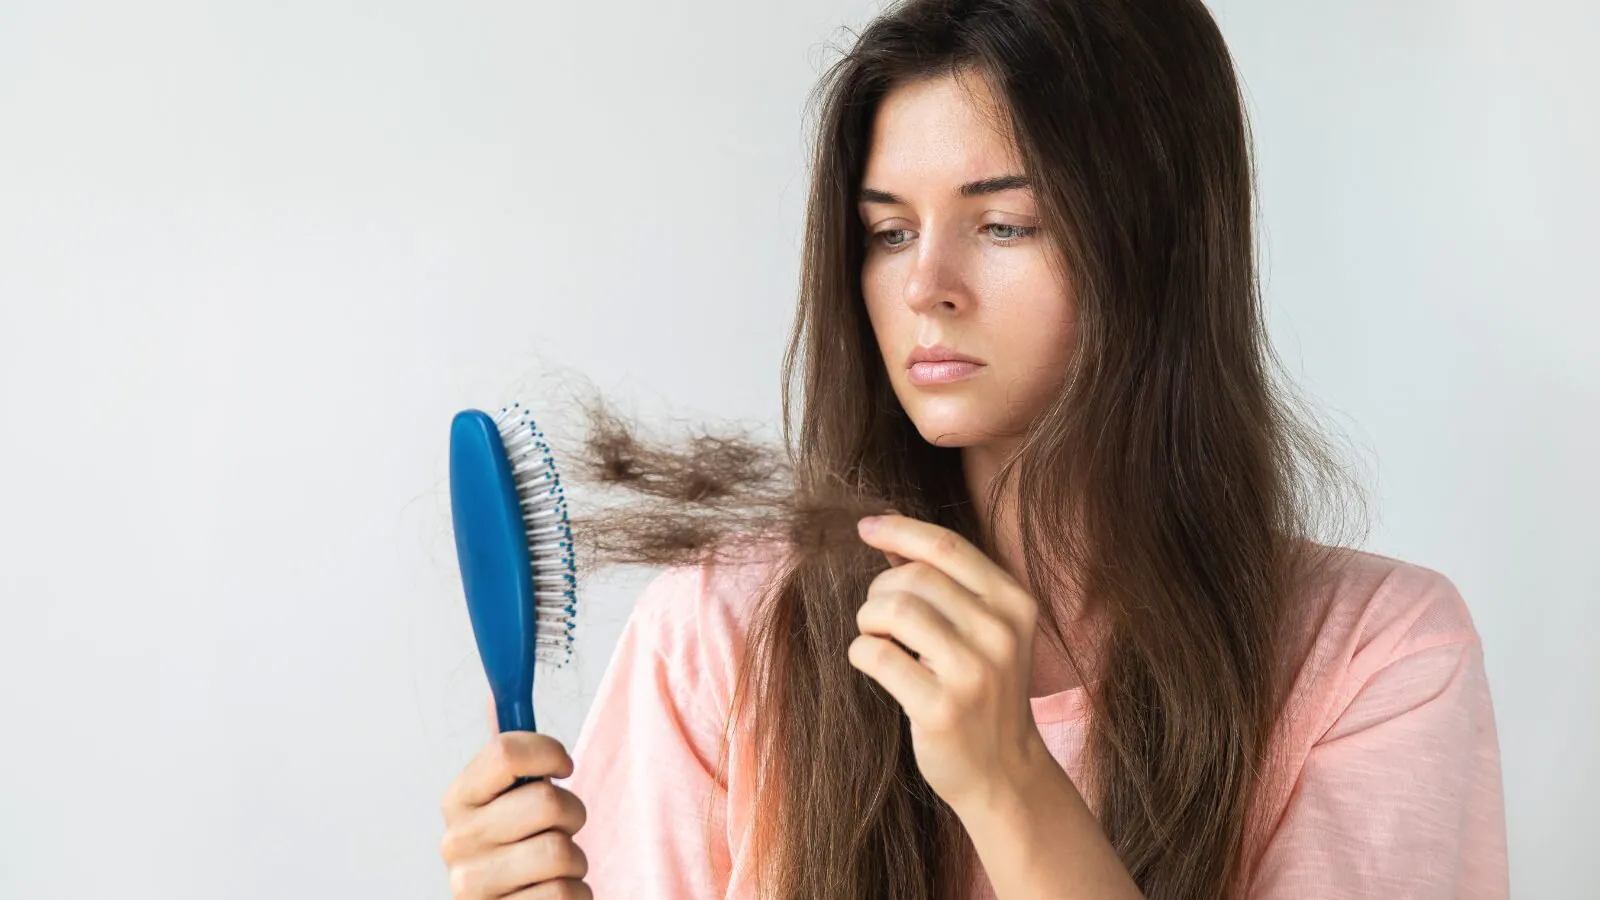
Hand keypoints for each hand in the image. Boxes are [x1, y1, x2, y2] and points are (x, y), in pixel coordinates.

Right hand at [438, 697, 590, 898]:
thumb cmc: (516, 848)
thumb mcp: (506, 800)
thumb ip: (506, 756)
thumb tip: (498, 696)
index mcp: (458, 800)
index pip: (505, 752)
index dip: (548, 753)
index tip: (564, 767)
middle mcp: (456, 842)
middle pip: (546, 801)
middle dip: (572, 815)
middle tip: (561, 828)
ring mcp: (472, 886)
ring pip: (561, 852)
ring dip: (575, 860)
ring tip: (555, 867)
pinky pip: (566, 895)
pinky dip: (574, 895)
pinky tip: (550, 895)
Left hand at [849, 513, 1049, 814]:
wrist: (1004, 772)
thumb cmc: (983, 690)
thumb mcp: (985, 630)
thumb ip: (947, 582)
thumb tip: (888, 530)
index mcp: (1014, 604)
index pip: (947, 546)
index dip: (899, 530)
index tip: (865, 528)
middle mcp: (1000, 633)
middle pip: (914, 577)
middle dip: (881, 590)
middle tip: (879, 618)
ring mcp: (974, 672)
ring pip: (894, 611)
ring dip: (869, 620)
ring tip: (877, 639)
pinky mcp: (942, 708)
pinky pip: (877, 656)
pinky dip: (862, 652)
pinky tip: (873, 664)